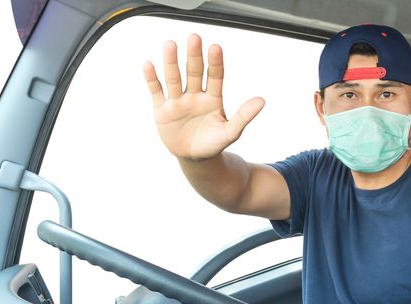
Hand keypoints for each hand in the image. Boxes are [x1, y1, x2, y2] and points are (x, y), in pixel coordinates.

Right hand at [143, 34, 264, 159]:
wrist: (195, 158)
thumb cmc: (214, 143)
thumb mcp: (231, 132)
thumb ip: (244, 116)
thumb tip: (262, 101)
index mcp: (213, 98)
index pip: (215, 77)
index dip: (215, 63)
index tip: (215, 48)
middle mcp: (195, 95)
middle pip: (194, 72)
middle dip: (194, 56)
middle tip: (194, 38)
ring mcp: (178, 101)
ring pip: (174, 78)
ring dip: (171, 62)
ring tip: (171, 44)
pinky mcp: (162, 110)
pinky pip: (157, 91)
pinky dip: (152, 79)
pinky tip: (149, 65)